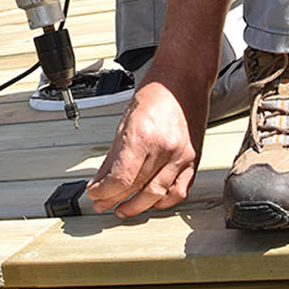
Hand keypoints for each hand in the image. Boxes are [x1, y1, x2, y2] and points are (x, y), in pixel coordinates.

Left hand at [87, 81, 208, 217]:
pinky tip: (151, 202)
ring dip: (137, 207)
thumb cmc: (157, 93)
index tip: (95, 194)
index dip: (104, 192)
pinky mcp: (194, 160)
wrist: (185, 79)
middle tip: (102, 204)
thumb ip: (113, 155)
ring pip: (157, 195)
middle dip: (114, 200)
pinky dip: (164, 202)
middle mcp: (165, 149)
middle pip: (136, 188)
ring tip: (122, 209)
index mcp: (144, 136)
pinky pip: (180, 191)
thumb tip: (101, 179)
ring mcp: (182, 156)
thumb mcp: (125, 121)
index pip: (120, 179)